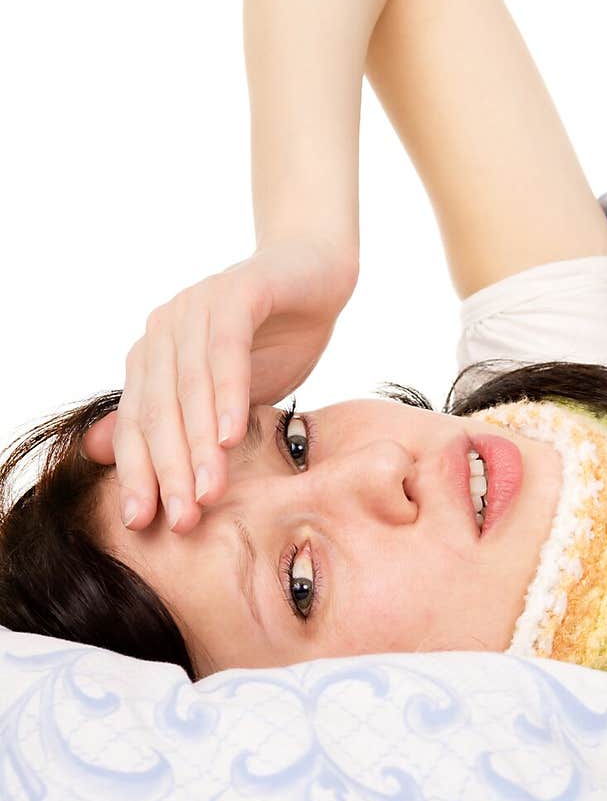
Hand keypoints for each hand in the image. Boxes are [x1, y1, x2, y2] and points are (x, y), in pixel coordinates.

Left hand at [82, 238, 356, 532]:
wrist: (317, 277)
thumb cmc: (270, 341)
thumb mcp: (221, 397)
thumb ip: (172, 422)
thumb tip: (96, 453)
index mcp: (153, 357)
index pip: (138, 424)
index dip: (138, 474)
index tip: (142, 523)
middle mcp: (164, 330)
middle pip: (159, 410)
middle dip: (168, 470)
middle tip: (182, 520)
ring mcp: (196, 307)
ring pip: (190, 387)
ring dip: (198, 444)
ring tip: (208, 492)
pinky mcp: (236, 291)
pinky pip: (225, 350)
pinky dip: (228, 395)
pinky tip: (231, 436)